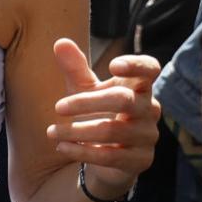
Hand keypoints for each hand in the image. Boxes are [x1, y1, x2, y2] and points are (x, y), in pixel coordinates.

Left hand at [46, 39, 160, 197]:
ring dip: (77, 131)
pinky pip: (111, 156)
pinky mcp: (141, 160)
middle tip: (57, 107)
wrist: (107, 156)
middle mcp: (149, 109)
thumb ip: (75, 68)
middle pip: (123, 100)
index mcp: (138, 86)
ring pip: (113, 130)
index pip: (149, 69)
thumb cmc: (97, 113)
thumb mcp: (84, 89)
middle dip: (86, 103)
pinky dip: (82, 151)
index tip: (112, 65)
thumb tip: (60, 42)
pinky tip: (62, 147)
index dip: (136, 65)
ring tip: (51, 132)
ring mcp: (148, 136)